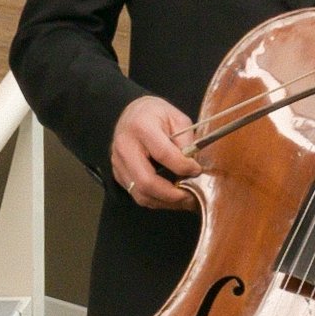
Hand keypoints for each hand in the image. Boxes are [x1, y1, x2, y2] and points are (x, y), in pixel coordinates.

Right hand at [104, 93, 204, 209]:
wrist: (132, 113)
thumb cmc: (156, 115)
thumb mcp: (177, 118)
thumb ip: (186, 140)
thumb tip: (192, 166)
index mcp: (141, 127)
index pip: (163, 154)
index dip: (183, 167)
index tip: (197, 170)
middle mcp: (125, 146)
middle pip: (146, 181)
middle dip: (172, 194)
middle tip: (191, 196)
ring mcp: (118, 162)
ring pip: (140, 193)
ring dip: (165, 202)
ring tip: (184, 200)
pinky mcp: (118, 173)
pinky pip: (137, 194)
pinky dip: (156, 200)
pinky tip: (171, 197)